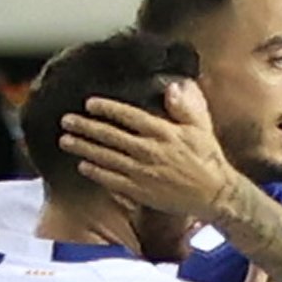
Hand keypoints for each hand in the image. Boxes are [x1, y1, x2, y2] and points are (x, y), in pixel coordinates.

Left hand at [60, 81, 241, 219]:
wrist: (216, 194)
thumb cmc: (208, 158)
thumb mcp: (201, 128)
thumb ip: (185, 106)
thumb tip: (172, 87)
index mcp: (164, 132)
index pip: (129, 116)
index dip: (107, 109)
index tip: (89, 103)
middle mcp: (150, 151)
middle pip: (111, 136)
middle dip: (85, 127)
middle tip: (66, 120)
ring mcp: (144, 172)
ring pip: (106, 157)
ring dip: (84, 148)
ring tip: (66, 140)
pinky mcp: (142, 191)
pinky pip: (113, 180)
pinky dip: (96, 172)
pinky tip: (83, 165)